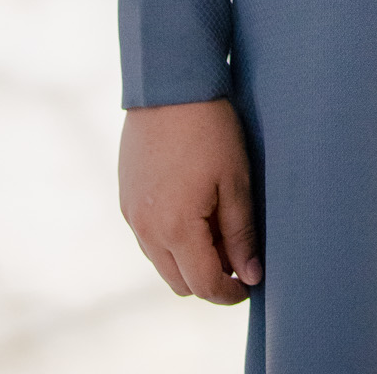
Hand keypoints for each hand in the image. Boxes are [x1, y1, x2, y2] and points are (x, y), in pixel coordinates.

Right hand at [119, 98, 261, 302]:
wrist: (169, 84)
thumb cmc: (210, 129)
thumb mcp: (235, 181)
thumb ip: (241, 235)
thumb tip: (251, 275)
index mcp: (176, 229)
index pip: (204, 285)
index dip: (230, 292)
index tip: (250, 283)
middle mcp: (146, 229)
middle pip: (179, 283)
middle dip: (209, 278)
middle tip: (237, 253)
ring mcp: (131, 214)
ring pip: (161, 262)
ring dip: (188, 259)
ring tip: (216, 226)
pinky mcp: (125, 197)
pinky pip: (147, 237)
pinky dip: (170, 238)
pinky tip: (193, 207)